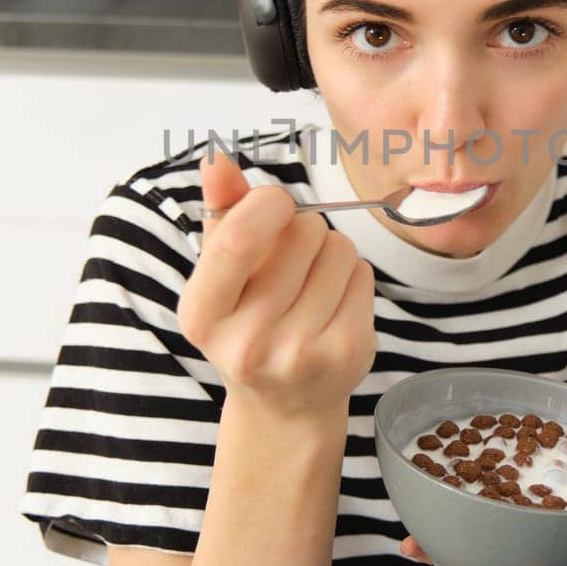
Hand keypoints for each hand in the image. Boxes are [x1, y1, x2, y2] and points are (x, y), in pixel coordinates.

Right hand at [176, 148, 377, 420]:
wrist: (284, 406)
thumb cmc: (246, 324)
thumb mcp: (219, 276)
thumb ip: (220, 213)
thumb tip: (217, 159)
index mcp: (202, 316)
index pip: (238, 239)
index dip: (266, 204)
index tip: (273, 203)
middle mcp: (248, 342)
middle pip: (302, 232)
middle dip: (302, 226)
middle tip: (292, 258)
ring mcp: (301, 352)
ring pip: (338, 249)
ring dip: (330, 251)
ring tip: (311, 282)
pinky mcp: (348, 352)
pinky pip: (363, 273)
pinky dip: (352, 274)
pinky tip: (332, 301)